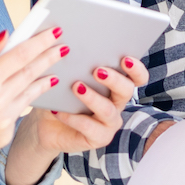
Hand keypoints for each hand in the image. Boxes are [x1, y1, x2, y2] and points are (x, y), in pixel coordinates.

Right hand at [0, 28, 61, 184]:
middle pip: (31, 74)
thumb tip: (7, 35)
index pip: (20, 57)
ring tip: (54, 68)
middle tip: (63, 46)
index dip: (40, 43)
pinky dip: (25, 100)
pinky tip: (32, 90)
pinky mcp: (3, 136)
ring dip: (45, 79)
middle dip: (49, 58)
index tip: (54, 33)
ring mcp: (1, 122)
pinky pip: (19, 113)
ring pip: (30, 95)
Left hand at [2, 54, 150, 184]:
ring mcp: (110, 122)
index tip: (125, 58)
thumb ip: (74, 65)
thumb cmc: (60, 96)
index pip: (137, 77)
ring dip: (93, 98)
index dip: (136, 69)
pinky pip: (91, 128)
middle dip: (114, 80)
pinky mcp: (99, 138)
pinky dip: (74, 118)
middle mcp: (117, 103)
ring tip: (76, 87)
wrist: (47, 125)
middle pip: (127, 91)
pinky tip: (59, 111)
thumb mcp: (66, 78)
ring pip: (109, 110)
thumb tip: (70, 47)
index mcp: (116, 85)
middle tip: (97, 71)